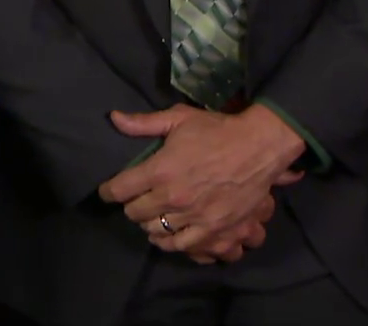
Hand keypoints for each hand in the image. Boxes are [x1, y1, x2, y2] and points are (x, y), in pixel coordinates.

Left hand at [98, 104, 305, 260]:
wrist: (259, 147)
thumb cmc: (217, 131)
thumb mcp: (180, 119)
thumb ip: (144, 123)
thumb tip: (114, 119)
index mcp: (160, 171)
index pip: (119, 190)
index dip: (109, 191)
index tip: (108, 191)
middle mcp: (173, 200)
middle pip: (135, 215)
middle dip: (132, 207)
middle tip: (137, 201)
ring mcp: (195, 220)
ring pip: (157, 234)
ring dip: (151, 227)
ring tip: (154, 219)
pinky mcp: (215, 233)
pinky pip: (185, 249)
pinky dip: (175, 243)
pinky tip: (174, 235)